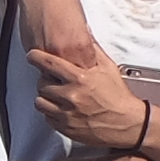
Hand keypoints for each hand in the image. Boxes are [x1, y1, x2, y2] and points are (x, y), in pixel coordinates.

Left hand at [29, 39, 148, 154]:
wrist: (127, 124)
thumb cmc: (118, 97)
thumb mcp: (108, 68)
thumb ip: (93, 50)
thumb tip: (85, 32)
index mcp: (80, 78)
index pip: (49, 63)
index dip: (36, 57)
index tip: (32, 55)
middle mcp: (71, 96)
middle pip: (41, 83)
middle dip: (45, 79)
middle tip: (52, 80)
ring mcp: (67, 114)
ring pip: (40, 102)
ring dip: (46, 97)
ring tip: (56, 95)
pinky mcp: (65, 128)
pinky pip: (47, 117)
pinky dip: (51, 112)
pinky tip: (62, 108)